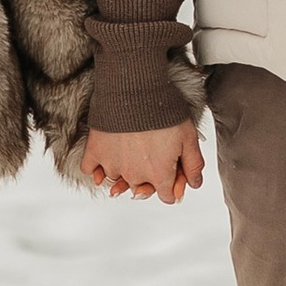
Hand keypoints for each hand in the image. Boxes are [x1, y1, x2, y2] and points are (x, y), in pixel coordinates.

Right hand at [85, 121, 203, 203]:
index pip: (167, 196)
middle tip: (152, 159)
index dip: (173, 185)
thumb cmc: (163, 110)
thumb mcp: (189, 137)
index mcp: (159, 174)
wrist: (135, 89)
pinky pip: (90, 171)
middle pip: (142, 189)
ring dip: (124, 173)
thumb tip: (195, 183)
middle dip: (149, 179)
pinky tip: (104, 164)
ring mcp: (113, 164)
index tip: (172, 172)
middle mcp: (135, 175)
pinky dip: (96, 170)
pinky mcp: (95, 152)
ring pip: (118, 181)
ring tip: (130, 156)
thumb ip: (193, 164)